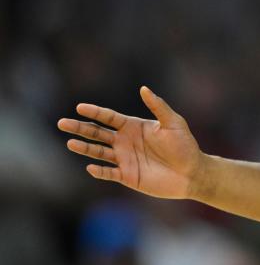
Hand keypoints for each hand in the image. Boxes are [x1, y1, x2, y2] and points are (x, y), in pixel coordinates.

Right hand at [57, 86, 203, 198]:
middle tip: (62, 123)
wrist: (192, 172)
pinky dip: (99, 171)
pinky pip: (109, 173)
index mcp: (134, 126)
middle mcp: (125, 141)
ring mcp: (125, 159)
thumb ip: (158, 107)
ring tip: (70, 143)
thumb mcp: (173, 123)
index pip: (109, 117)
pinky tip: (90, 167)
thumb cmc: (185, 145)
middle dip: (80, 128)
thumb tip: (144, 89)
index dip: (95, 112)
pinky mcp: (128, 176)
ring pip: (98, 152)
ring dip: (84, 148)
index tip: (79, 107)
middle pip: (97, 133)